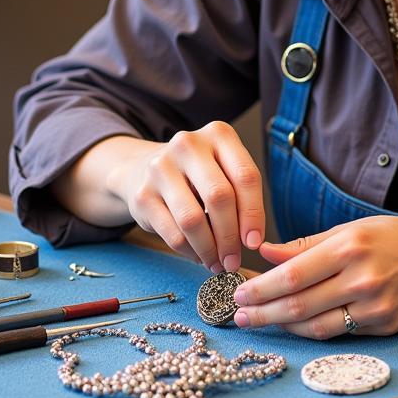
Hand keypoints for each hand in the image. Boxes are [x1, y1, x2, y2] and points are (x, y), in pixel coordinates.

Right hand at [107, 121, 265, 272]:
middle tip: (234, 259)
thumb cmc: (197, 174)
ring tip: (218, 263)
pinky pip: (172, 233)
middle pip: (219, 197)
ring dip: (209, 249)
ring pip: (193, 219)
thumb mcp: (224, 170)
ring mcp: (161, 168)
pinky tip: (198, 256)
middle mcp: (188, 144)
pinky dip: (190, 251)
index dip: (254, 214)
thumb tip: (251, 240)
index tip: (254, 242)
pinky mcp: (142, 194)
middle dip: (230, 236)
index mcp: (218, 134)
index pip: (245, 177)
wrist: (142, 169)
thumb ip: (241, 196)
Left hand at [231, 216, 397, 338]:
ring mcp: (375, 308)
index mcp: (351, 247)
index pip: (294, 274)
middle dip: (263, 312)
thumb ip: (308, 244)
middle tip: (237, 315)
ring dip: (282, 327)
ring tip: (259, 321)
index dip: (262, 287)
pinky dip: (311, 330)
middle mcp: (363, 279)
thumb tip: (266, 251)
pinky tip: (293, 325)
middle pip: (299, 305)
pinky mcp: (384, 328)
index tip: (238, 291)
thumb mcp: (354, 228)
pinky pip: (338, 333)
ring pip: (315, 326)